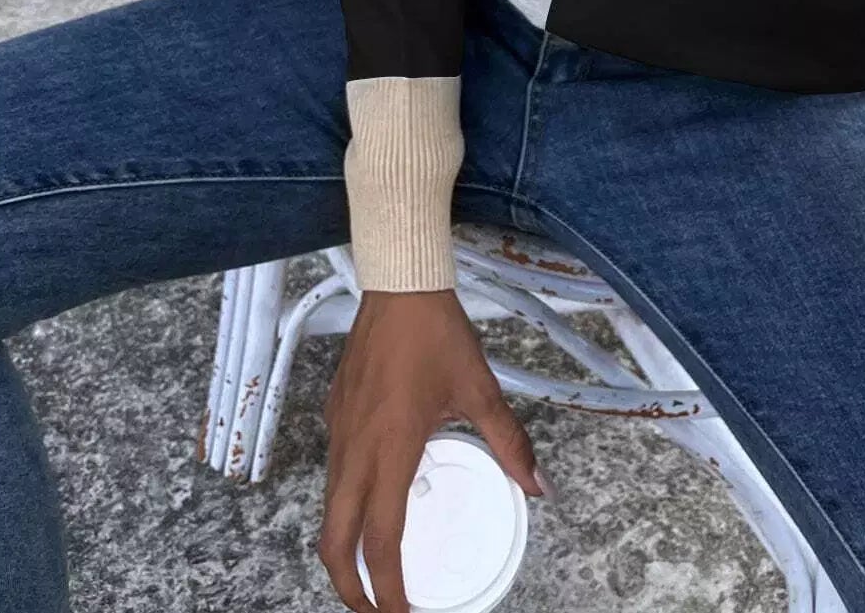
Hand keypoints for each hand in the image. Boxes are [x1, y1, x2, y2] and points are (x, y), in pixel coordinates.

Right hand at [318, 287, 546, 611]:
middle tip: (379, 609)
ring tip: (373, 570)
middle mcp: (355, 450)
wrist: (399, 284)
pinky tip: (370, 503)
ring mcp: (338, 432)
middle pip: (333, 542)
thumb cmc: (436, 332)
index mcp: (390, 451)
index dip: (388, 591)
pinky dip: (343, 507)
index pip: (380, 542)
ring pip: (328, 510)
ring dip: (343, 549)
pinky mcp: (334, 415)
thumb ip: (510, 442)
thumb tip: (537, 484)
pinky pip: (330, 475)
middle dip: (350, 588)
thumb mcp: (480, 389)